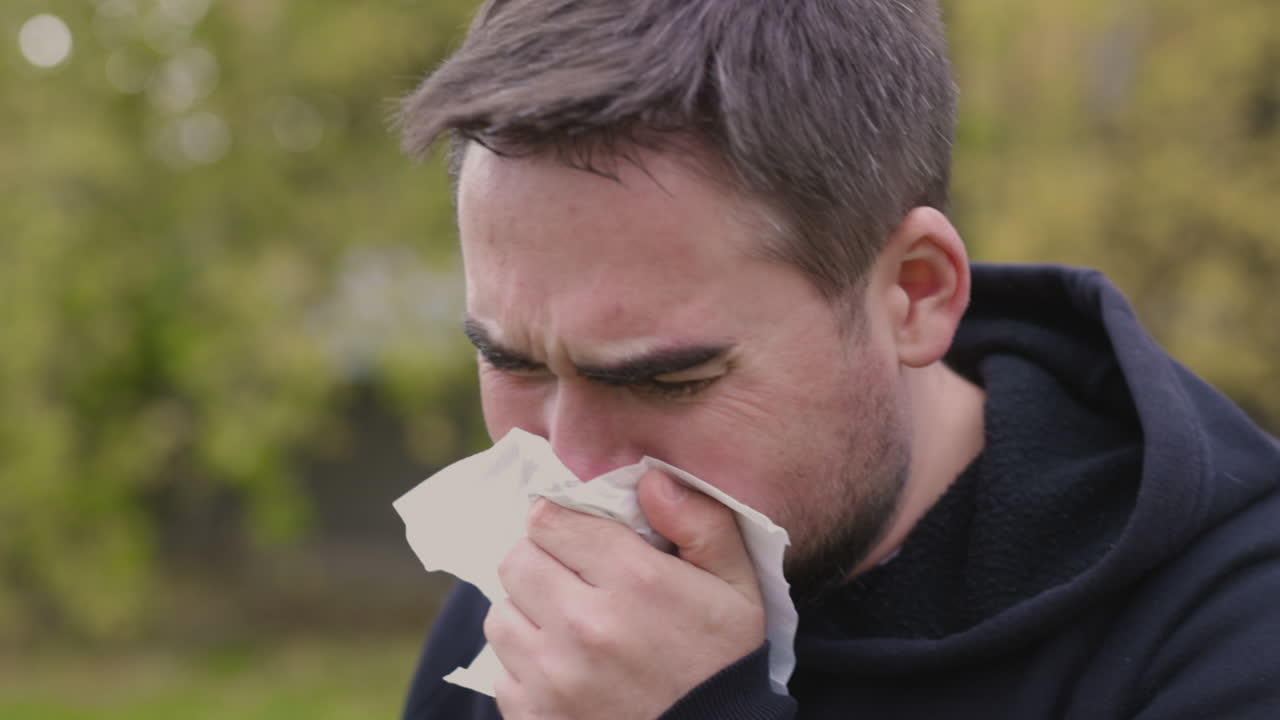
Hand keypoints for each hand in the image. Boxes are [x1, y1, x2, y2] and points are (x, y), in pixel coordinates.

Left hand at [484, 468, 765, 719]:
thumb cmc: (723, 664)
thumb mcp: (738, 587)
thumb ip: (701, 522)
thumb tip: (651, 478)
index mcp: (636, 582)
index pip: (550, 520)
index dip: (560, 520)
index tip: (574, 535)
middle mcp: (586, 625)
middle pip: (516, 560)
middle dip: (540, 561)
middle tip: (570, 578)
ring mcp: (554, 677)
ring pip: (500, 614)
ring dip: (527, 613)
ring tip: (566, 625)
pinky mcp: (534, 717)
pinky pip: (501, 671)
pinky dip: (525, 668)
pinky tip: (565, 671)